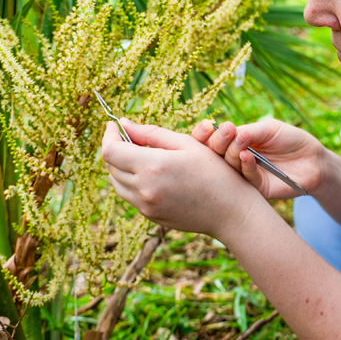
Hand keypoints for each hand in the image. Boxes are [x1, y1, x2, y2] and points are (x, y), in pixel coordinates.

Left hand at [101, 119, 260, 237]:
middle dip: (115, 149)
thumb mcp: (187, 144)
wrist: (232, 212)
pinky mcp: (150, 217)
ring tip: (139, 154)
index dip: (109, 136)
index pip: (110, 151)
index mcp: (153, 167)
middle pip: (111, 167)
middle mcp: (143, 190)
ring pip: (117, 183)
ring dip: (121, 167)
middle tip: (130, 136)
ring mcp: (145, 207)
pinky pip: (130, 196)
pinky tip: (152, 173)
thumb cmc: (216, 173)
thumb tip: (124, 123)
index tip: (114, 125)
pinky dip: (132, 182)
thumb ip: (151, 133)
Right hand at [191, 118, 327, 199]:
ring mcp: (244, 175)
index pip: (212, 140)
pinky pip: (246, 178)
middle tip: (227, 132)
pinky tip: (247, 155)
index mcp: (234, 143)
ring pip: (228, 167)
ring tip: (240, 142)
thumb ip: (250, 131)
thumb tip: (231, 132)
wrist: (313, 159)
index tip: (208, 126)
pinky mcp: (257, 188)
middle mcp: (234, 160)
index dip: (206, 134)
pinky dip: (246, 166)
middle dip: (218, 142)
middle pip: (214, 154)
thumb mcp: (268, 129)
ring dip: (232, 152)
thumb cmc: (290, 140)